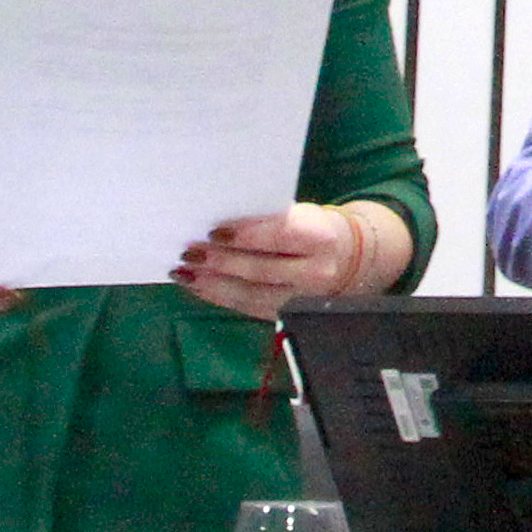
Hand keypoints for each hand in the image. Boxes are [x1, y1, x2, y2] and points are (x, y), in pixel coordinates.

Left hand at [176, 204, 363, 321]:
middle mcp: (315, 274)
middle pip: (261, 270)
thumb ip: (269, 219)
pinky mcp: (286, 316)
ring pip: (251, 295)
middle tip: (190, 252)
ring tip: (184, 273)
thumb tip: (221, 223)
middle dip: (221, 262)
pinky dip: (219, 297)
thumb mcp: (302, 215)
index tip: (214, 230)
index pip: (281, 235)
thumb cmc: (312, 229)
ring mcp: (301, 301)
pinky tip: (198, 286)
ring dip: (213, 284)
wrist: (346, 260)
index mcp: (320, 239)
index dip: (246, 235)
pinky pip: (248, 308)